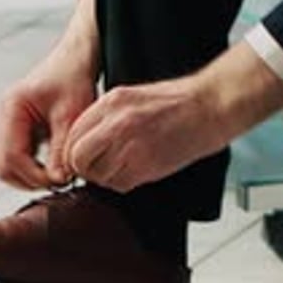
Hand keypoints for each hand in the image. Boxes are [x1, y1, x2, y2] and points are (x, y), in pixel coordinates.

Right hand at [0, 0, 99, 189]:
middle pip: (1, 166)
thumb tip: (57, 181)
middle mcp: (2, 117)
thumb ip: (63, 149)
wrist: (74, 61)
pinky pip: (14, 159)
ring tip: (57, 175)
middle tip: (58, 182)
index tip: (60, 181)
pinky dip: (30, 168)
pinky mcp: (14, 130)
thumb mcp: (72, 115)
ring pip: (5, 166)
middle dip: (28, 179)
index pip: (10, 157)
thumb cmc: (74, 80)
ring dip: (28, 176)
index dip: (34, 175)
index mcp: (11, 108)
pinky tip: (52, 165)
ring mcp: (5, 124)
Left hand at [63, 41, 282, 190]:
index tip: (83, 157)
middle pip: (78, 158)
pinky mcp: (146, 166)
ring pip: (97, 176)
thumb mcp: (131, 97)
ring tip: (121, 169)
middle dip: (84, 168)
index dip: (75, 151)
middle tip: (96, 168)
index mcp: (111, 103)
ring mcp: (131, 145)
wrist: (210, 107)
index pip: (72, 134)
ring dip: (105, 178)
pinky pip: (119, 185)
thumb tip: (84, 140)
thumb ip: (104, 117)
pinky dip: (123, 184)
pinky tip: (136, 172)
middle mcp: (116, 123)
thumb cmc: (176, 103)